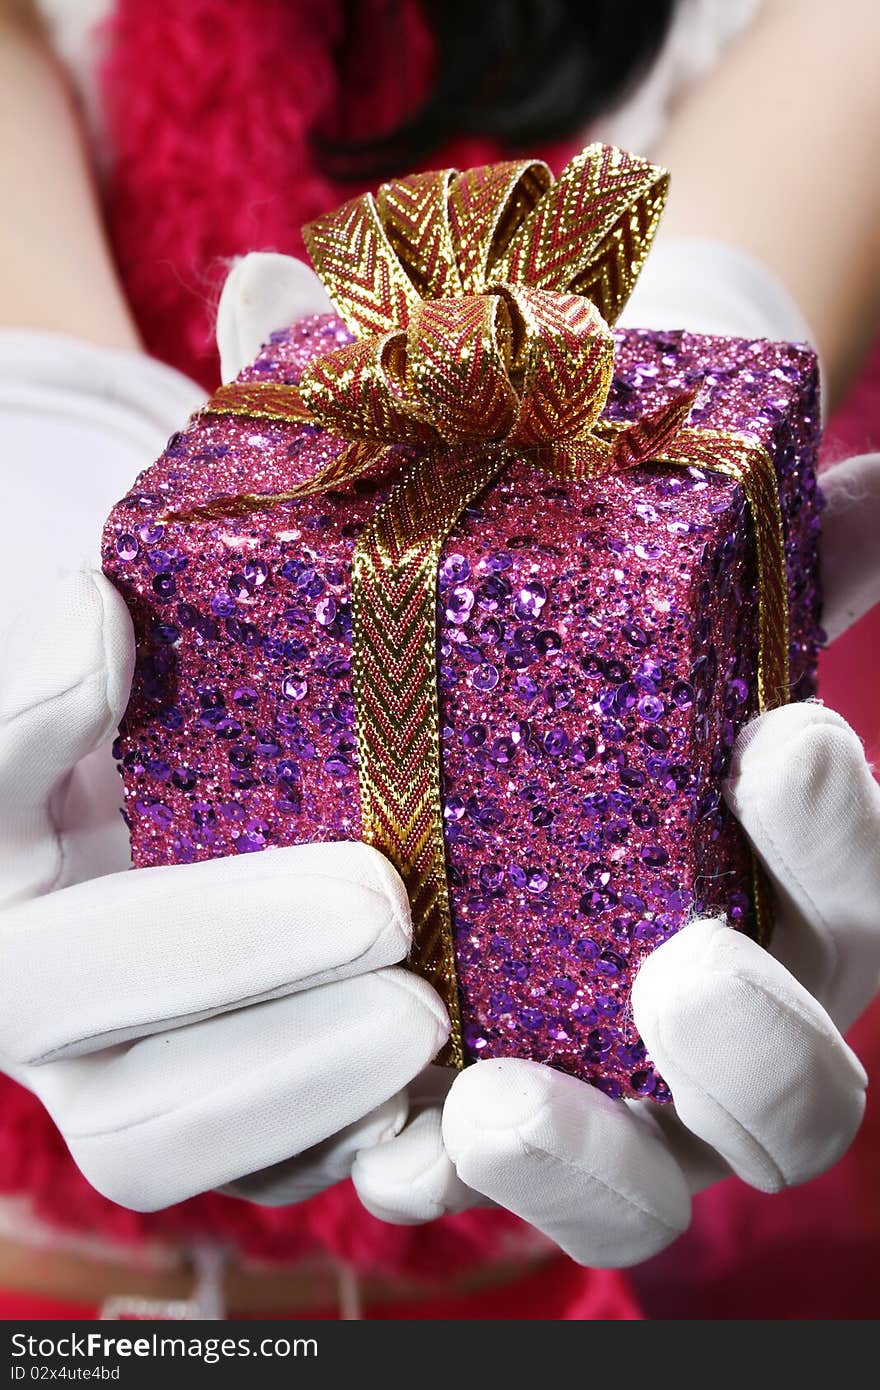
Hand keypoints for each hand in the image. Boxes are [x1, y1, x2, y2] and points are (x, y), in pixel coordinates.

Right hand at [0, 254, 448, 1211]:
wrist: (213, 778)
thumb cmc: (200, 662)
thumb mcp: (198, 567)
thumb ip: (221, 441)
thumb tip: (271, 285)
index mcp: (5, 816)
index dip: (8, 718)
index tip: (97, 629)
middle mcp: (37, 958)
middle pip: (51, 1006)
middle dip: (201, 956)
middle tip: (375, 900)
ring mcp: (119, 1057)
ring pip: (146, 1130)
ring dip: (281, 1088)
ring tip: (425, 1013)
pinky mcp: (222, 1116)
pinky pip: (259, 1175)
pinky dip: (346, 1155)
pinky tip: (455, 1105)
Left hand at [346, 434, 879, 1265]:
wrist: (458, 827)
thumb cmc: (601, 747)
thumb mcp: (664, 650)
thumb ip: (750, 578)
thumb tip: (859, 455)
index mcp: (780, 920)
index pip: (852, 907)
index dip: (840, 841)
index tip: (783, 738)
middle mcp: (716, 1043)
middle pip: (800, 1097)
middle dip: (761, 1043)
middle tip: (684, 968)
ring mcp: (608, 1116)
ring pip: (653, 1192)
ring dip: (593, 1161)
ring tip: (499, 1103)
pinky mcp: (477, 1148)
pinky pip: (476, 1200)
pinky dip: (443, 1182)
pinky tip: (396, 1141)